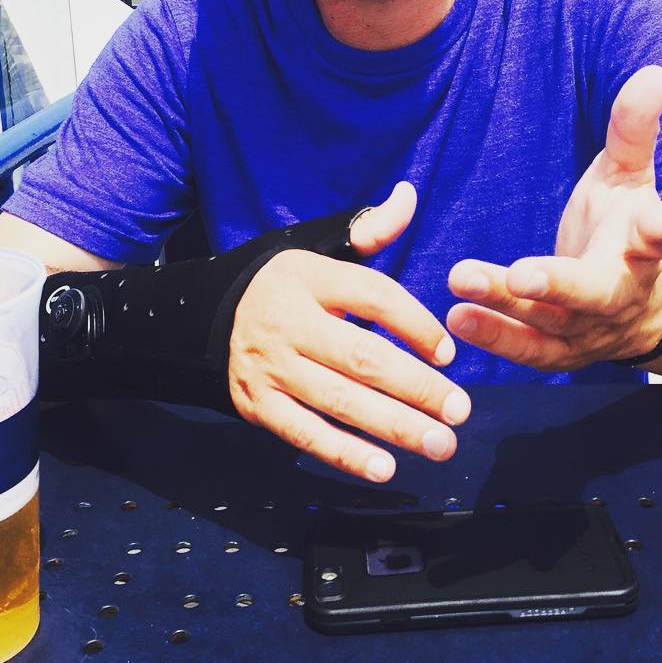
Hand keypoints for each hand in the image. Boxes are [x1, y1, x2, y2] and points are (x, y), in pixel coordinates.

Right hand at [229, 182, 471, 481]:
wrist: (201, 316)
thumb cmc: (279, 284)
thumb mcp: (316, 246)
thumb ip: (368, 230)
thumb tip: (409, 195)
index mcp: (308, 277)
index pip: (373, 296)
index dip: (416, 323)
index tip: (448, 351)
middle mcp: (288, 322)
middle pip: (361, 356)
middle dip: (416, 386)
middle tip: (460, 409)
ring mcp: (271, 367)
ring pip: (338, 400)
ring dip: (394, 426)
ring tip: (441, 444)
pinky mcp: (257, 405)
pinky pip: (305, 434)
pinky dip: (345, 453)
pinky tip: (386, 468)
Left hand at [447, 65, 661, 370]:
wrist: (640, 309)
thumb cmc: (626, 228)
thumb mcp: (630, 176)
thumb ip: (634, 130)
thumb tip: (654, 73)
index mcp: (650, 248)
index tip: (657, 220)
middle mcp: (624, 293)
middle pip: (595, 292)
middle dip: (559, 284)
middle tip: (523, 275)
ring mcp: (592, 329)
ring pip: (550, 323)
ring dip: (505, 307)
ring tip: (461, 281)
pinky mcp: (562, 352)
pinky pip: (528, 351)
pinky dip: (494, 337)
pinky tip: (456, 317)